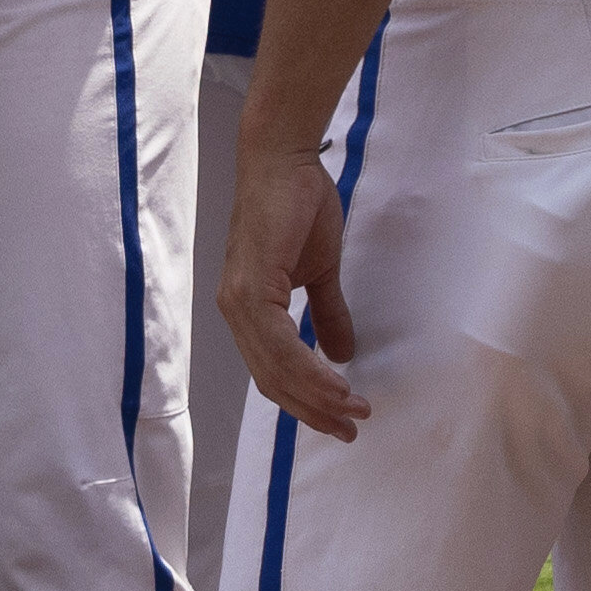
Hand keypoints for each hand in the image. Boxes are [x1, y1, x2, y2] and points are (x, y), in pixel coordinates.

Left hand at [215, 134, 365, 439]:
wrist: (284, 161)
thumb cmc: (299, 206)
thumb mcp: (320, 271)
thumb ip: (327, 313)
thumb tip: (341, 355)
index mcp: (249, 310)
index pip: (273, 372)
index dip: (306, 401)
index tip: (342, 420)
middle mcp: (236, 312)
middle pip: (272, 381)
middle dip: (314, 411)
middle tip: (351, 429)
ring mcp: (239, 301)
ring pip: (276, 368)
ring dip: (317, 396)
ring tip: (353, 409)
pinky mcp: (250, 287)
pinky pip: (279, 343)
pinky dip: (308, 369)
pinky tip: (337, 383)